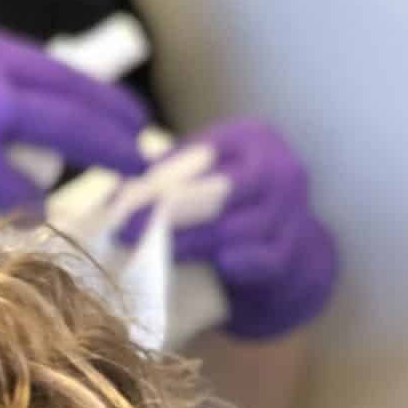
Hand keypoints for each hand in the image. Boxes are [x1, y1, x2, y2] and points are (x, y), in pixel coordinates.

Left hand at [130, 117, 337, 339]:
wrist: (288, 248)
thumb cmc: (232, 206)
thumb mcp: (207, 175)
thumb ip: (171, 174)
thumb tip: (117, 193)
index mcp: (254, 139)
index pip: (205, 154)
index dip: (163, 179)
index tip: (123, 203)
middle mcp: (279, 169)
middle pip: (220, 192)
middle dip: (169, 214)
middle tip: (127, 233)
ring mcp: (290, 211)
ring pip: (234, 230)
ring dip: (189, 245)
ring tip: (150, 256)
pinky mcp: (289, 252)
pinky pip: (259, 262)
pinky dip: (231, 265)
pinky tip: (208, 267)